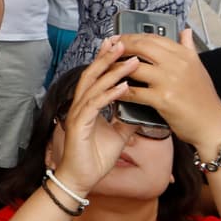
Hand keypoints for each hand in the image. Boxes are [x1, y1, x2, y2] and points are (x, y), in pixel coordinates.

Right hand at [52, 37, 142, 195]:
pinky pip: (96, 105)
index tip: (119, 45)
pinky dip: (111, 94)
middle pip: (93, 73)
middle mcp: (80, 104)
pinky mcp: (79, 125)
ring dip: (113, 71)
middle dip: (108, 57)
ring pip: (95, 85)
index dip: (106, 60)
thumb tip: (142, 109)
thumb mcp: (119, 135)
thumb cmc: (95, 158)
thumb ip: (127, 120)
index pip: (97, 76)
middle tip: (122, 41)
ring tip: (130, 60)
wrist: (82, 179)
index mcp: (88, 104)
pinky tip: (124, 87)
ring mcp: (78, 113)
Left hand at [116, 28, 220, 149]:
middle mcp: (177, 64)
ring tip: (106, 69)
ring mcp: (169, 81)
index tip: (120, 38)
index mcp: (184, 55)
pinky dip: (121, 90)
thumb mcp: (199, 67)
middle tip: (107, 49)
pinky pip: (135, 91)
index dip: (133, 36)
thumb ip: (189, 47)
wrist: (213, 125)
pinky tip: (113, 91)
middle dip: (120, 46)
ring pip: (133, 67)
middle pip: (141, 47)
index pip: (153, 38)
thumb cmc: (205, 99)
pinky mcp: (163, 99)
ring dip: (116, 68)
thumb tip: (185, 31)